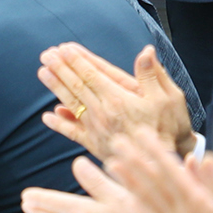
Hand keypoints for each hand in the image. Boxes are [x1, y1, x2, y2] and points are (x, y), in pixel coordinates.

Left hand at [40, 43, 195, 158]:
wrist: (164, 164)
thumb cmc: (169, 128)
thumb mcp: (169, 97)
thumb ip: (152, 74)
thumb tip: (146, 51)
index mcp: (119, 99)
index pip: (92, 74)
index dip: (77, 60)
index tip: (63, 48)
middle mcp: (104, 113)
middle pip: (78, 86)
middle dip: (61, 68)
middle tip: (46, 54)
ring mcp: (97, 130)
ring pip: (72, 105)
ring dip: (57, 87)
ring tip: (43, 72)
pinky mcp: (96, 145)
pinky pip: (73, 133)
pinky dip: (60, 124)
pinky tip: (48, 116)